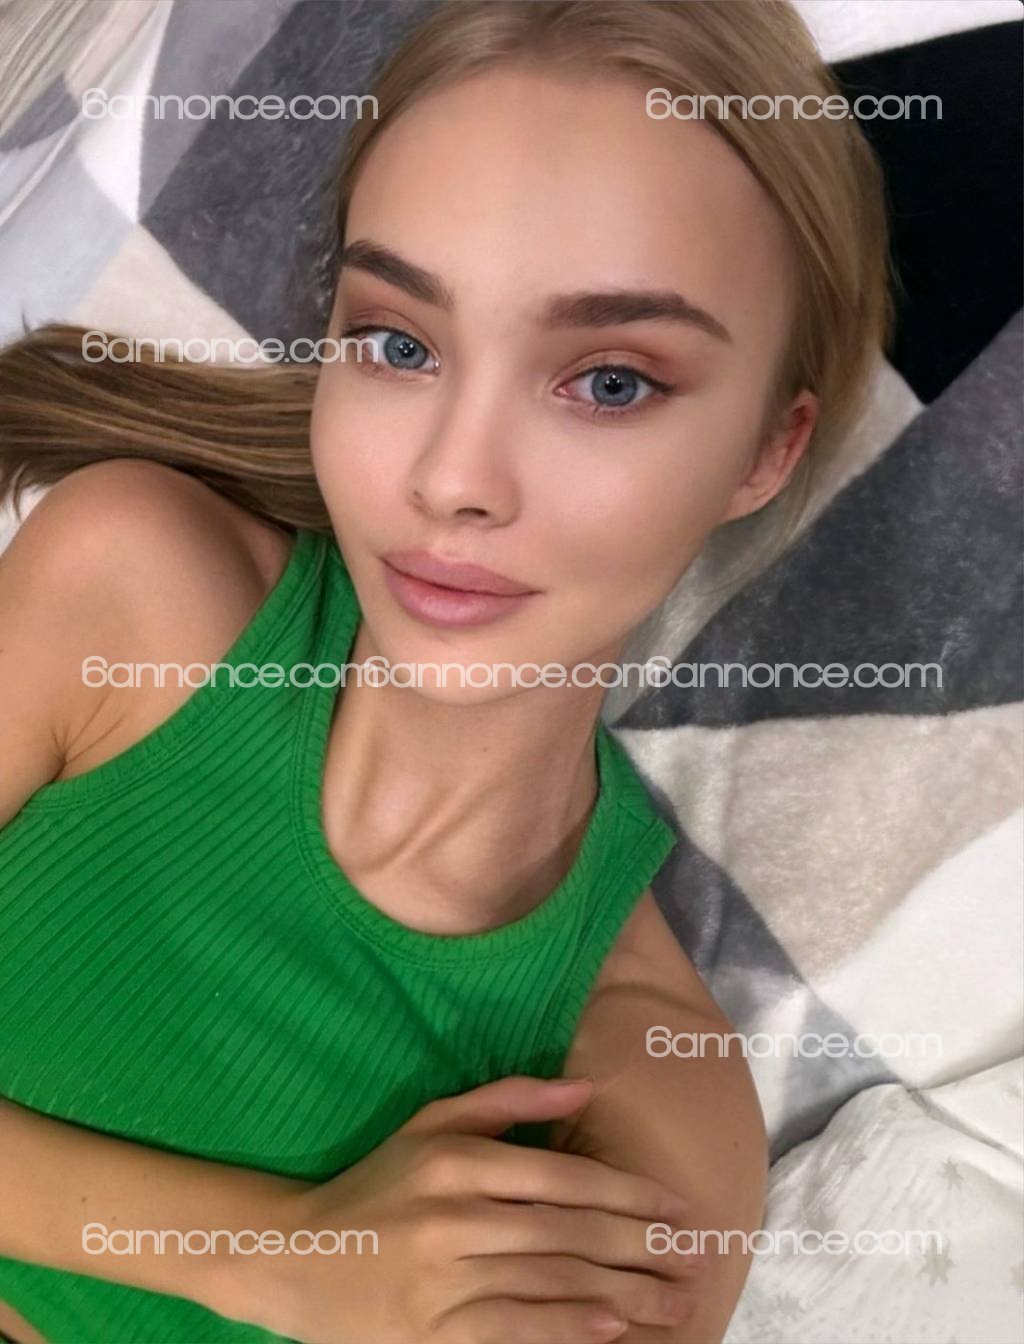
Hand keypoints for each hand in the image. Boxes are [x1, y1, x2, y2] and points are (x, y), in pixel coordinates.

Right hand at [221, 1075, 704, 1343]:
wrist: (296, 1259)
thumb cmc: (378, 1184)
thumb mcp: (431, 1124)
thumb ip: (507, 1099)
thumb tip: (585, 1088)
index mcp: (457, 1160)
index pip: (560, 1176)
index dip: (626, 1192)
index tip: (676, 1208)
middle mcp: (453, 1217)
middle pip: (566, 1233)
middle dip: (640, 1247)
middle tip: (694, 1259)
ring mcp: (442, 1280)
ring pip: (550, 1283)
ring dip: (622, 1294)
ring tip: (674, 1301)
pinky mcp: (432, 1333)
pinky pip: (514, 1331)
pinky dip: (567, 1330)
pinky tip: (613, 1330)